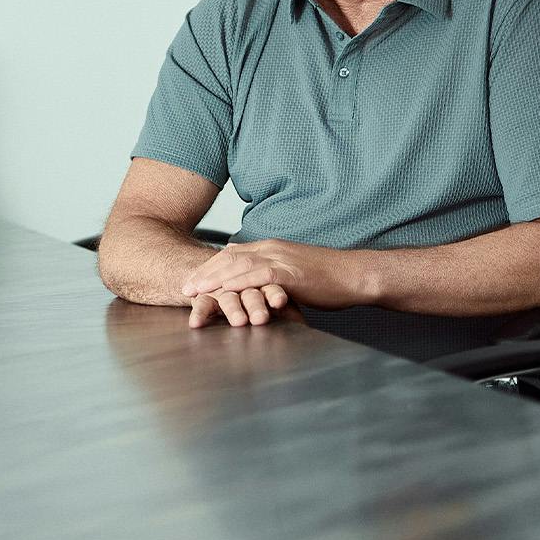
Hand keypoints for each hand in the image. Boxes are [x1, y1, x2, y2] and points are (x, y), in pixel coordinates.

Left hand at [182, 238, 369, 327]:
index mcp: (271, 248)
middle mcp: (272, 249)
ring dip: (214, 279)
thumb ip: (272, 278)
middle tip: (185, 288)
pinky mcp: (290, 272)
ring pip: (239, 265)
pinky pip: (259, 276)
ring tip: (197, 292)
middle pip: (229, 258)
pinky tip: (224, 291)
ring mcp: (281, 258)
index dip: (210, 267)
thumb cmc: (328, 280)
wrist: (355, 275)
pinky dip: (239, 283)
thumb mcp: (293, 275)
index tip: (193, 280)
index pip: (232, 254)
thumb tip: (256, 290)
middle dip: (205, 273)